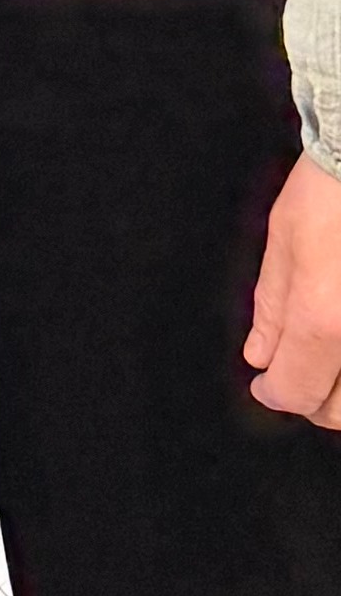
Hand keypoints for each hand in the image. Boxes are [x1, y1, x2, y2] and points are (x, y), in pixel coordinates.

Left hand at [245, 152, 340, 426]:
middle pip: (339, 411)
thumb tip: (261, 356)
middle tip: (299, 372)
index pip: (295, 392)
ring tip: (331, 358)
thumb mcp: (286, 239)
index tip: (266, 381)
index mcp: (324, 319)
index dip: (273, 391)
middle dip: (312, 399)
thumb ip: (273, 308)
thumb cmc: (336, 183)